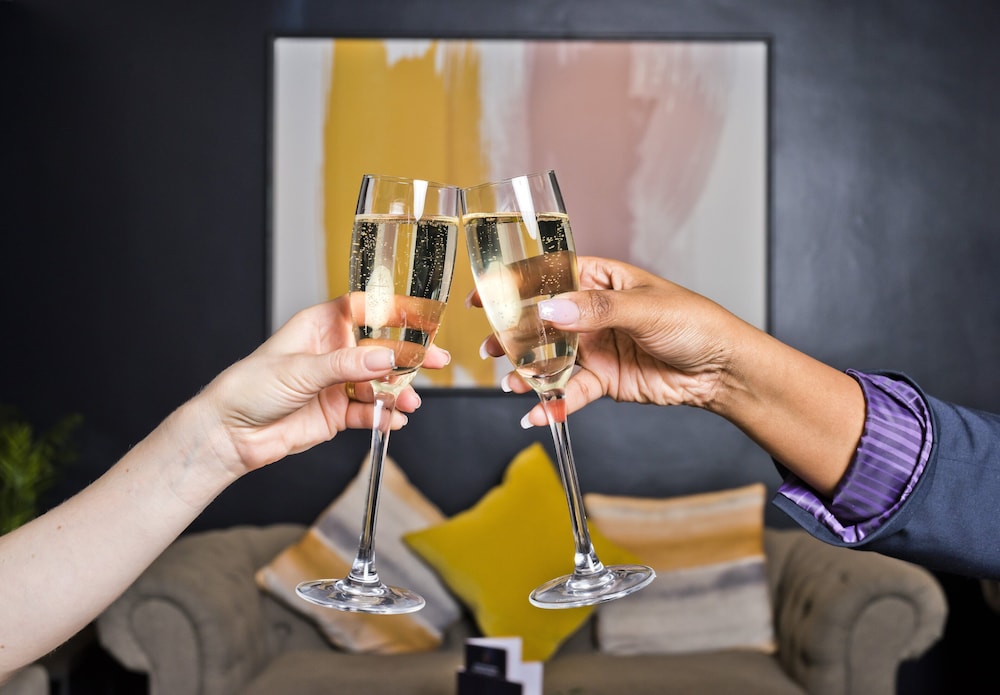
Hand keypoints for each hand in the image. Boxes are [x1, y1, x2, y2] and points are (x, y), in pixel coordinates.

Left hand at [193, 295, 449, 472]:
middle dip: (408, 357)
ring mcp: (337, 383)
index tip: (424, 318)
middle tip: (437, 362)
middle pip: (381, 348)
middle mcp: (332, 352)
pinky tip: (394, 421)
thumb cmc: (250, 388)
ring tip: (409, 404)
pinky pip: (370, 412)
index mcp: (320, 326)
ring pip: (379, 382)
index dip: (395, 311)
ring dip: (398, 392)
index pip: (366, 309)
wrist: (229, 435)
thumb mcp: (300, 370)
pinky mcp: (337, 413)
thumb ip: (347, 365)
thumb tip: (388, 356)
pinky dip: (384, 416)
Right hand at [473, 256, 742, 426]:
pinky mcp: (602, 381)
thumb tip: (551, 309)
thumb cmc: (694, 323)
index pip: (548, 277)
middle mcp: (591, 314)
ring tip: (513, 384)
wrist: (722, 370)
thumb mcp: (644, 307)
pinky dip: (552, 405)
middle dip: (512, 336)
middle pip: (540, 323)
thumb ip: (595, 309)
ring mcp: (594, 348)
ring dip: (527, 373)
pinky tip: (538, 414)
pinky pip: (569, 393)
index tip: (483, 295)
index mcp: (600, 281)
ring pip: (549, 360)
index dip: (514, 285)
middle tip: (491, 349)